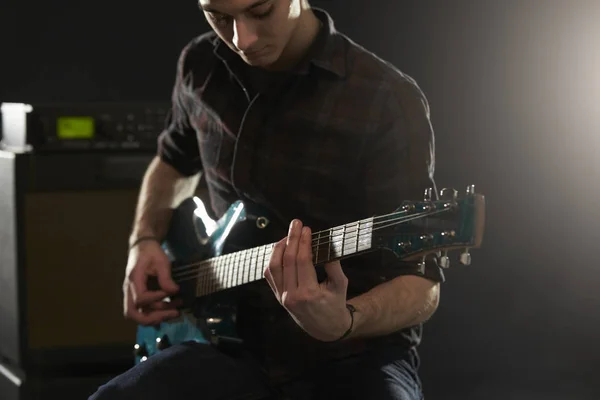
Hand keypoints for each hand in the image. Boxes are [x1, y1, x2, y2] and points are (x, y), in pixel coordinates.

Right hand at [123, 239, 179, 324]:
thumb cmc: (151, 252)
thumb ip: (166, 277)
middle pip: (132, 313)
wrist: (142, 247)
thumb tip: (174, 291)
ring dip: (157, 317)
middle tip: (173, 313)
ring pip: (137, 316)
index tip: (170, 292)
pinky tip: (169, 312)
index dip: (156, 298)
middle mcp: (129, 290)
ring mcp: (132, 295)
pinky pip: (142, 312)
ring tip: (176, 312)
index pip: (140, 298)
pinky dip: (155, 316)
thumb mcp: (161, 260)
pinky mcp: (137, 297)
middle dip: (153, 318)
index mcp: (134, 279)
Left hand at [264, 219, 351, 341]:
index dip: (303, 242)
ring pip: (273, 267)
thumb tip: (327, 245)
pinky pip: (270, 275)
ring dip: (279, 248)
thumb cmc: (335, 304)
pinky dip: (273, 259)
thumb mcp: (340, 285)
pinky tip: (281, 249)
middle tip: (296, 224)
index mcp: (309, 293)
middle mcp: (292, 296)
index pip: (302, 261)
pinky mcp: (277, 297)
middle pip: (287, 261)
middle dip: (291, 239)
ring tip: (288, 235)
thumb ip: (334, 266)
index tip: (307, 229)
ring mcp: (282, 297)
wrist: (326, 327)